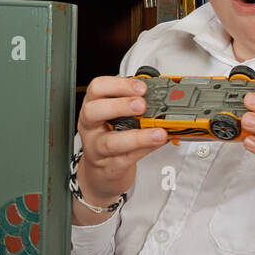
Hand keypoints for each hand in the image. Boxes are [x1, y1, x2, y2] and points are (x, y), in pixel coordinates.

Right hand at [76, 75, 167, 207]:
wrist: (103, 170)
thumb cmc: (111, 136)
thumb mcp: (117, 117)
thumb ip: (135, 107)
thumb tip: (164, 99)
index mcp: (93, 106)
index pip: (97, 88)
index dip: (118, 85)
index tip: (141, 86)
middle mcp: (90, 126)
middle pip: (93, 111)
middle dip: (120, 105)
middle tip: (142, 105)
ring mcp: (97, 148)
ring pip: (111, 142)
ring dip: (138, 136)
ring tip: (158, 132)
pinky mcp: (110, 166)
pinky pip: (128, 158)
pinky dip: (146, 149)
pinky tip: (158, 143)